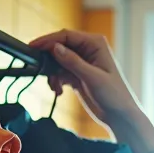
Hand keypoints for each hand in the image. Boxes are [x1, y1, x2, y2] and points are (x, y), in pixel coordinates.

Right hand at [29, 29, 153, 152]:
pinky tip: (58, 91)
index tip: (33, 47)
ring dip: (52, 73)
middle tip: (40, 70)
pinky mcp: (78, 75)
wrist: (119, 116)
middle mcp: (88, 50)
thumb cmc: (114, 95)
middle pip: (60, 46)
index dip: (49, 40)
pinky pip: (60, 73)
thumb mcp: (92, 77)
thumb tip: (55, 48)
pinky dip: (56, 81)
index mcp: (95, 44)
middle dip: (49, 59)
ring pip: (57, 61)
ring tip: (54, 87)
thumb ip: (73, 62)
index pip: (66, 35)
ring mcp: (82, 63)